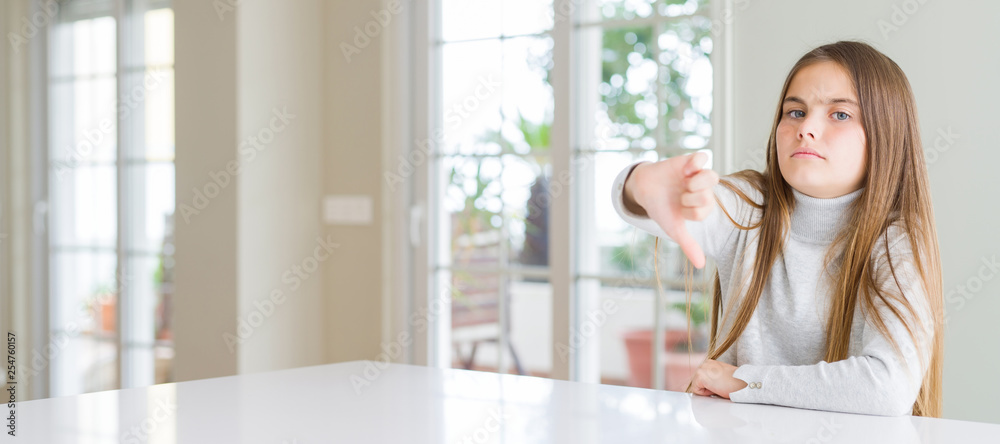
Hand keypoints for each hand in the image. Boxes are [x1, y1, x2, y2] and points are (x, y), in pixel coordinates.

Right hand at [623, 152, 719, 267]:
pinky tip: (685, 170)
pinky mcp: (690, 161)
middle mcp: (704, 191)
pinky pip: (702, 157)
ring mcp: (698, 175)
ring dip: (696, 183)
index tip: (678, 209)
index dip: (688, 211)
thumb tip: (701, 265)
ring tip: (684, 183)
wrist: (644, 190)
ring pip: (712, 176)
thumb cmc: (661, 209)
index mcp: (703, 207)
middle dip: (689, 199)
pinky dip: (696, 163)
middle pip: (709, 196)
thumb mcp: (674, 229)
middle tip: (678, 196)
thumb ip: (689, 245)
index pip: (704, 211)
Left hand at [690, 359, 747, 398]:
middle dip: (706, 387)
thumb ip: (711, 377)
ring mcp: (701, 368)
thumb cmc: (735, 382)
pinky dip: (705, 393)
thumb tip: (704, 384)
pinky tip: (715, 388)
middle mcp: (704, 363)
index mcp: (710, 363)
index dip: (709, 385)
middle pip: (696, 381)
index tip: (720, 384)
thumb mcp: (721, 377)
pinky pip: (696, 390)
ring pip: (696, 385)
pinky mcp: (700, 376)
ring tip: (718, 387)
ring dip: (706, 390)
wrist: (743, 383)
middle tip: (720, 386)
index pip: (700, 378)